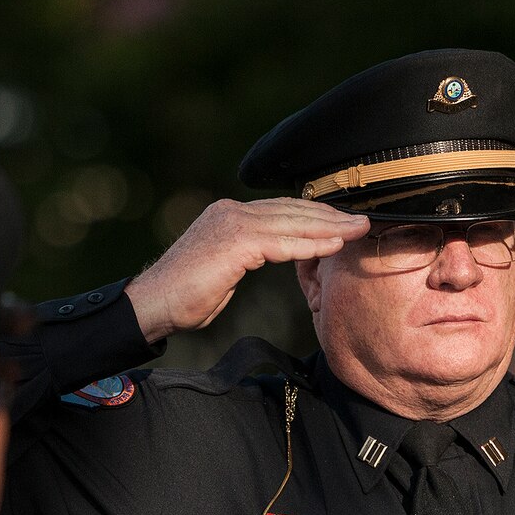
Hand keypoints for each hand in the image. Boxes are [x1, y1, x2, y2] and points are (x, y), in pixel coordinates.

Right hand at [124, 197, 368, 340]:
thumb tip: (266, 256)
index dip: (315, 214)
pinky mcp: (235, 242)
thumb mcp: (223, 270)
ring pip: (292, 222)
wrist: (152, 305)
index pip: (281, 209)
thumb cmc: (184, 297)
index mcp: (228, 215)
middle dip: (330, 217)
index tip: (342, 222)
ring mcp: (232, 223)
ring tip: (358, 231)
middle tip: (362, 221)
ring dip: (330, 228)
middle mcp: (231, 212)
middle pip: (292, 210)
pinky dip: (311, 244)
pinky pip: (282, 243)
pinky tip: (334, 246)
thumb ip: (246, 256)